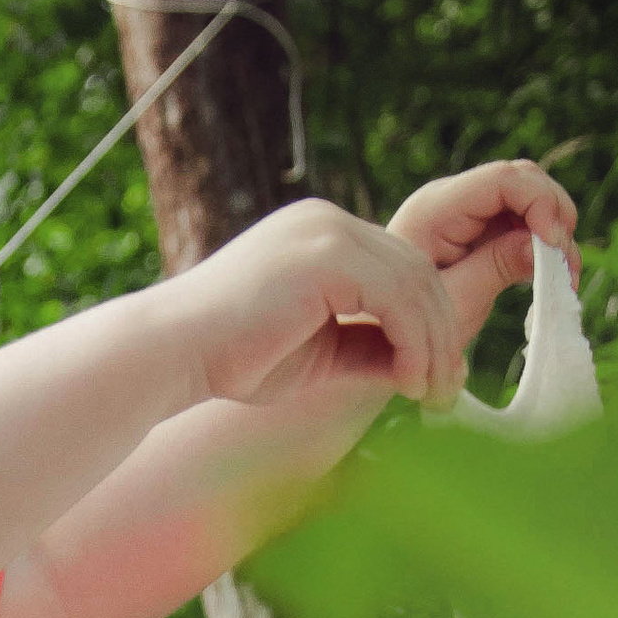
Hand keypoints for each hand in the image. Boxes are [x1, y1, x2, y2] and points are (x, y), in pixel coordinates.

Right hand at [179, 198, 462, 416]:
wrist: (170, 354)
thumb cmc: (226, 359)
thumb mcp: (317, 352)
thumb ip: (367, 346)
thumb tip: (421, 366)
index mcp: (321, 236)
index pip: (400, 268)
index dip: (427, 324)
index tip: (434, 378)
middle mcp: (326, 221)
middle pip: (418, 269)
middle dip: (441, 334)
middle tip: (447, 392)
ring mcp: (326, 232)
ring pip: (417, 283)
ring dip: (434, 345)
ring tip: (433, 395)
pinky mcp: (326, 255)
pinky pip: (398, 298)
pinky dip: (414, 343)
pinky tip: (410, 383)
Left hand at [387, 160, 578, 361]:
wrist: (373, 336)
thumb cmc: (402, 323)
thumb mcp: (454, 301)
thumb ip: (496, 268)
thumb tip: (546, 245)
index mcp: (437, 208)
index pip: (504, 179)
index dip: (541, 202)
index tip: (555, 245)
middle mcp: (453, 200)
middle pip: (524, 180)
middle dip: (554, 216)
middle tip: (565, 266)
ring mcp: (467, 213)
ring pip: (530, 201)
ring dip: (554, 235)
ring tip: (563, 278)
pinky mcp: (479, 231)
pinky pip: (523, 224)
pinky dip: (543, 247)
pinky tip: (550, 277)